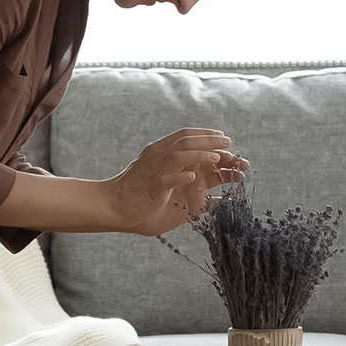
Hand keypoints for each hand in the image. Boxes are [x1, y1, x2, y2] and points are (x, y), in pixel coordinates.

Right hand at [105, 128, 248, 235]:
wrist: (115, 208)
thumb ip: (195, 188)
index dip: (209, 137)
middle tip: (230, 145)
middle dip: (211, 142)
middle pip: (187, 141)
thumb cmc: (144, 200)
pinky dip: (180, 176)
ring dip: (200, 155)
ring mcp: (155, 170)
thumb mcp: (174, 190)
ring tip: (218, 157)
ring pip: (179, 154)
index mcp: (164, 154)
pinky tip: (193, 177)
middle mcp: (159, 156)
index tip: (228, 143)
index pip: (188, 138)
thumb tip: (220, 190)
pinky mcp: (151, 186)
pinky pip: (166, 178)